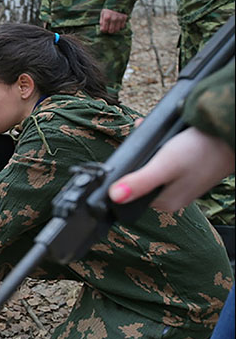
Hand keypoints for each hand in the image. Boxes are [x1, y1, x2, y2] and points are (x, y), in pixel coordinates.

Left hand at [99, 8, 127, 33]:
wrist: (118, 1)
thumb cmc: (109, 8)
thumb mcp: (103, 13)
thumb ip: (102, 21)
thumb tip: (102, 29)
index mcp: (106, 17)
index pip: (104, 30)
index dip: (104, 30)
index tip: (104, 29)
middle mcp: (113, 19)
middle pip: (111, 31)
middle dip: (109, 31)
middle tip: (109, 28)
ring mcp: (119, 19)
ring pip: (117, 30)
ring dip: (114, 30)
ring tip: (113, 27)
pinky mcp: (124, 18)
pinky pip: (122, 27)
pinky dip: (120, 26)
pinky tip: (118, 23)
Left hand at [108, 127, 234, 211]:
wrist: (230, 135)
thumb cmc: (201, 150)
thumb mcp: (166, 165)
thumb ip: (141, 182)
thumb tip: (114, 197)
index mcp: (164, 203)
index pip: (130, 191)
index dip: (125, 171)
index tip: (128, 155)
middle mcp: (171, 197)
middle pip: (140, 177)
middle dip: (137, 158)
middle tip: (141, 141)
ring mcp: (179, 185)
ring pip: (151, 167)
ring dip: (147, 150)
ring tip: (149, 135)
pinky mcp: (186, 173)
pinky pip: (164, 161)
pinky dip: (159, 147)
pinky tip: (163, 137)